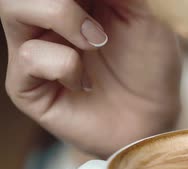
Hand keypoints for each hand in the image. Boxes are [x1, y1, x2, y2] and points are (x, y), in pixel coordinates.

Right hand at [1, 0, 181, 157]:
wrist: (152, 118)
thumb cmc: (150, 66)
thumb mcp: (148, 15)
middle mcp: (45, 16)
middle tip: (98, 10)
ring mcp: (32, 47)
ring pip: (12, 8)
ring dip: (60, 14)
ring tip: (96, 40)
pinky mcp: (27, 85)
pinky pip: (29, 57)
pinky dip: (64, 64)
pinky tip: (85, 82)